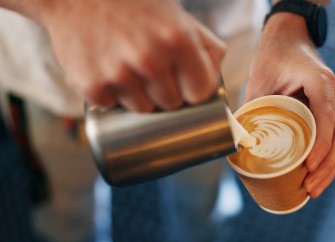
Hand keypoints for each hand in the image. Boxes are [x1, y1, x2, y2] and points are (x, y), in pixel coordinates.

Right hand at [39, 0, 224, 110]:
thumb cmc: (134, 5)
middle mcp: (150, 59)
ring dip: (139, 95)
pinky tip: (108, 71)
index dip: (193, 90)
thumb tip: (214, 79)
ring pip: (143, 109)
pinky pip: (113, 106)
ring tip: (128, 68)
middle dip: (166, 92)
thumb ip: (206, 46)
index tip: (185, 84)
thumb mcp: (177, 15)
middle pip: (171, 104)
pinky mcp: (91, 85)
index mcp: (178, 40)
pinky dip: (112, 94)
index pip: (200, 93)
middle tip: (151, 69)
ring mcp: (118, 74)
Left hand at [244, 13, 334, 197]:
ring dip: (331, 166)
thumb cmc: (273, 58)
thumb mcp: (259, 81)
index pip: (327, 116)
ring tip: (314, 189)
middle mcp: (334, 91)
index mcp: (319, 81)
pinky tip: (318, 173)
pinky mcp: (330, 109)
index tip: (309, 166)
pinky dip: (329, 156)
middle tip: (311, 188)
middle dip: (327, 165)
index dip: (321, 144)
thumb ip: (252, 109)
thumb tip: (239, 143)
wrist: (287, 40)